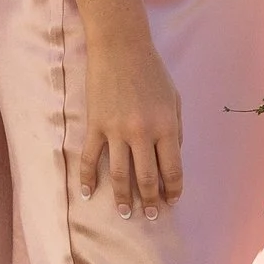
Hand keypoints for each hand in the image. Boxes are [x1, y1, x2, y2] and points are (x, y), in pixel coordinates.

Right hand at [79, 31, 184, 216]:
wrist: (121, 46)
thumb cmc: (152, 71)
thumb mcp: (174, 99)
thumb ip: (176, 129)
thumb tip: (173, 157)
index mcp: (166, 126)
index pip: (172, 168)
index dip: (173, 189)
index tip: (172, 200)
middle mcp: (142, 132)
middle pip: (146, 177)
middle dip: (150, 201)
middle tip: (152, 216)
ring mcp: (116, 130)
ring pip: (119, 174)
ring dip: (123, 198)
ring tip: (125, 214)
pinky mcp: (95, 125)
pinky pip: (90, 158)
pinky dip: (88, 178)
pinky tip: (88, 194)